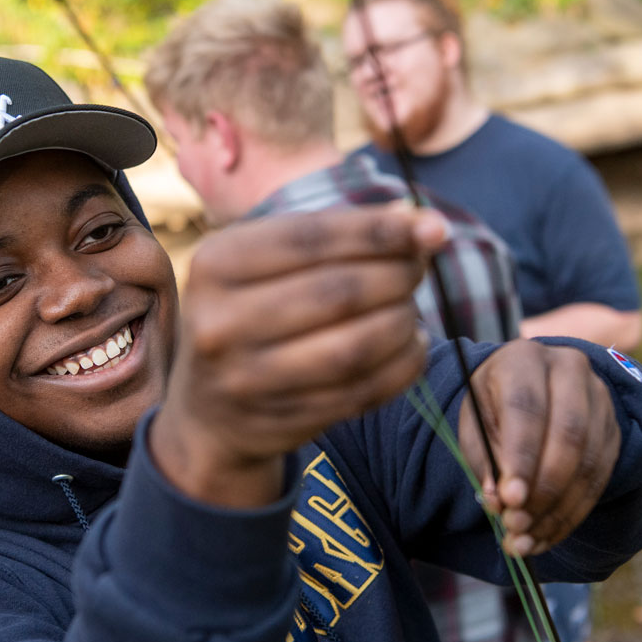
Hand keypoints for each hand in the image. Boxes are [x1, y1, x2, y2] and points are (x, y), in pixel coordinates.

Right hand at [150, 204, 448, 506]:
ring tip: (411, 308)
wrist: (209, 409)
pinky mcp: (281, 421)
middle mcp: (222, 322)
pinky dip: (402, 365)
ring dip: (402, 322)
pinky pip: (362, 391)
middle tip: (419, 268)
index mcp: (217, 263)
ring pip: (356, 347)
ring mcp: (248, 379)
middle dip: (398, 275)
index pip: (312, 239)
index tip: (431, 227)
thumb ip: (337, 236)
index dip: (380, 231)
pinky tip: (410, 345)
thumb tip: (416, 219)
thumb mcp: (269, 261)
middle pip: (339, 292)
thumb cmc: (253, 310)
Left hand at [458, 341, 620, 555]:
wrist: (532, 387)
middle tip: (516, 526)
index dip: (521, 456)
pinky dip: (573, 513)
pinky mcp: (613, 428)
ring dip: (557, 510)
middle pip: (568, 434)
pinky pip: (600, 477)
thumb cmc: (495, 406)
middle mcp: (569, 369)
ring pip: (588, 461)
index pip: (527, 407)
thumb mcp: (476, 422)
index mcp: (524, 358)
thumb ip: (484, 458)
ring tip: (526, 540)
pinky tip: (546, 536)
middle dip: (543, 489)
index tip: (510, 500)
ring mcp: (599, 398)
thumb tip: (500, 502)